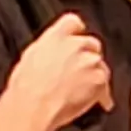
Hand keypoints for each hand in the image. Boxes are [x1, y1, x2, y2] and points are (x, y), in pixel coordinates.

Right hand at [4, 14, 113, 130]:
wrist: (34, 107)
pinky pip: (105, 85)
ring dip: (93, 75)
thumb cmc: (25, 89)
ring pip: (100, 65)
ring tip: (79, 92)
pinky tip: (92, 102)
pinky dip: (102, 94)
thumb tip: (52, 53)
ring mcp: (90, 61)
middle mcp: (76, 45)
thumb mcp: (30, 59)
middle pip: (91, 44)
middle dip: (86, 57)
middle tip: (76, 74)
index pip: (73, 22)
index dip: (75, 32)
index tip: (75, 40)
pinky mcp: (100, 78)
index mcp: (55, 37)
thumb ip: (48, 49)